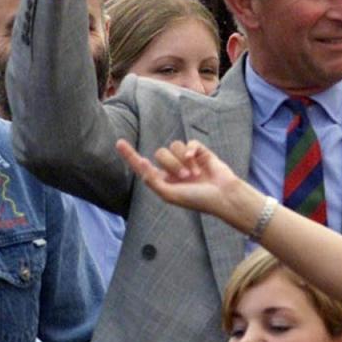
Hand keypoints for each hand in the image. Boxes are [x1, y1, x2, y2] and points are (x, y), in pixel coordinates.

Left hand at [115, 139, 245, 218]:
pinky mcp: (199, 151)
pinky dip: (191, 151)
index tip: (119, 143)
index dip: (130, 155)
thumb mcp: (170, 195)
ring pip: (174, 146)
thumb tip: (141, 163)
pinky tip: (198, 162)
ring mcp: (186, 159)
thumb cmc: (197, 199)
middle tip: (186, 178)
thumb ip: (152, 181)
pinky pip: (189, 143)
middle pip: (161, 153)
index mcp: (163, 180)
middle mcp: (172, 168)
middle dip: (172, 164)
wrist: (223, 196)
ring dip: (183, 161)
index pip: (143, 165)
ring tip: (195, 174)